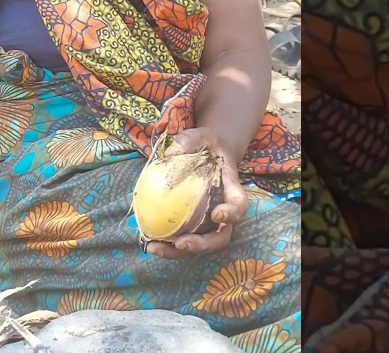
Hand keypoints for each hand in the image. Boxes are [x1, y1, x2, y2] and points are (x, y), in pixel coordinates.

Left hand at [145, 127, 249, 259]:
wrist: (208, 152)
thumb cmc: (207, 144)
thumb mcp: (200, 136)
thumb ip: (188, 141)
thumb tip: (169, 154)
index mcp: (231, 190)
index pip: (239, 206)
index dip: (231, 214)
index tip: (217, 214)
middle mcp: (223, 212)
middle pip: (221, 237)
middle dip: (203, 245)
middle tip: (182, 243)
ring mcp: (208, 222)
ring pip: (200, 244)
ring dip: (179, 252)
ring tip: (156, 248)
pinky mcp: (192, 225)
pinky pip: (183, 239)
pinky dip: (168, 245)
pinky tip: (149, 243)